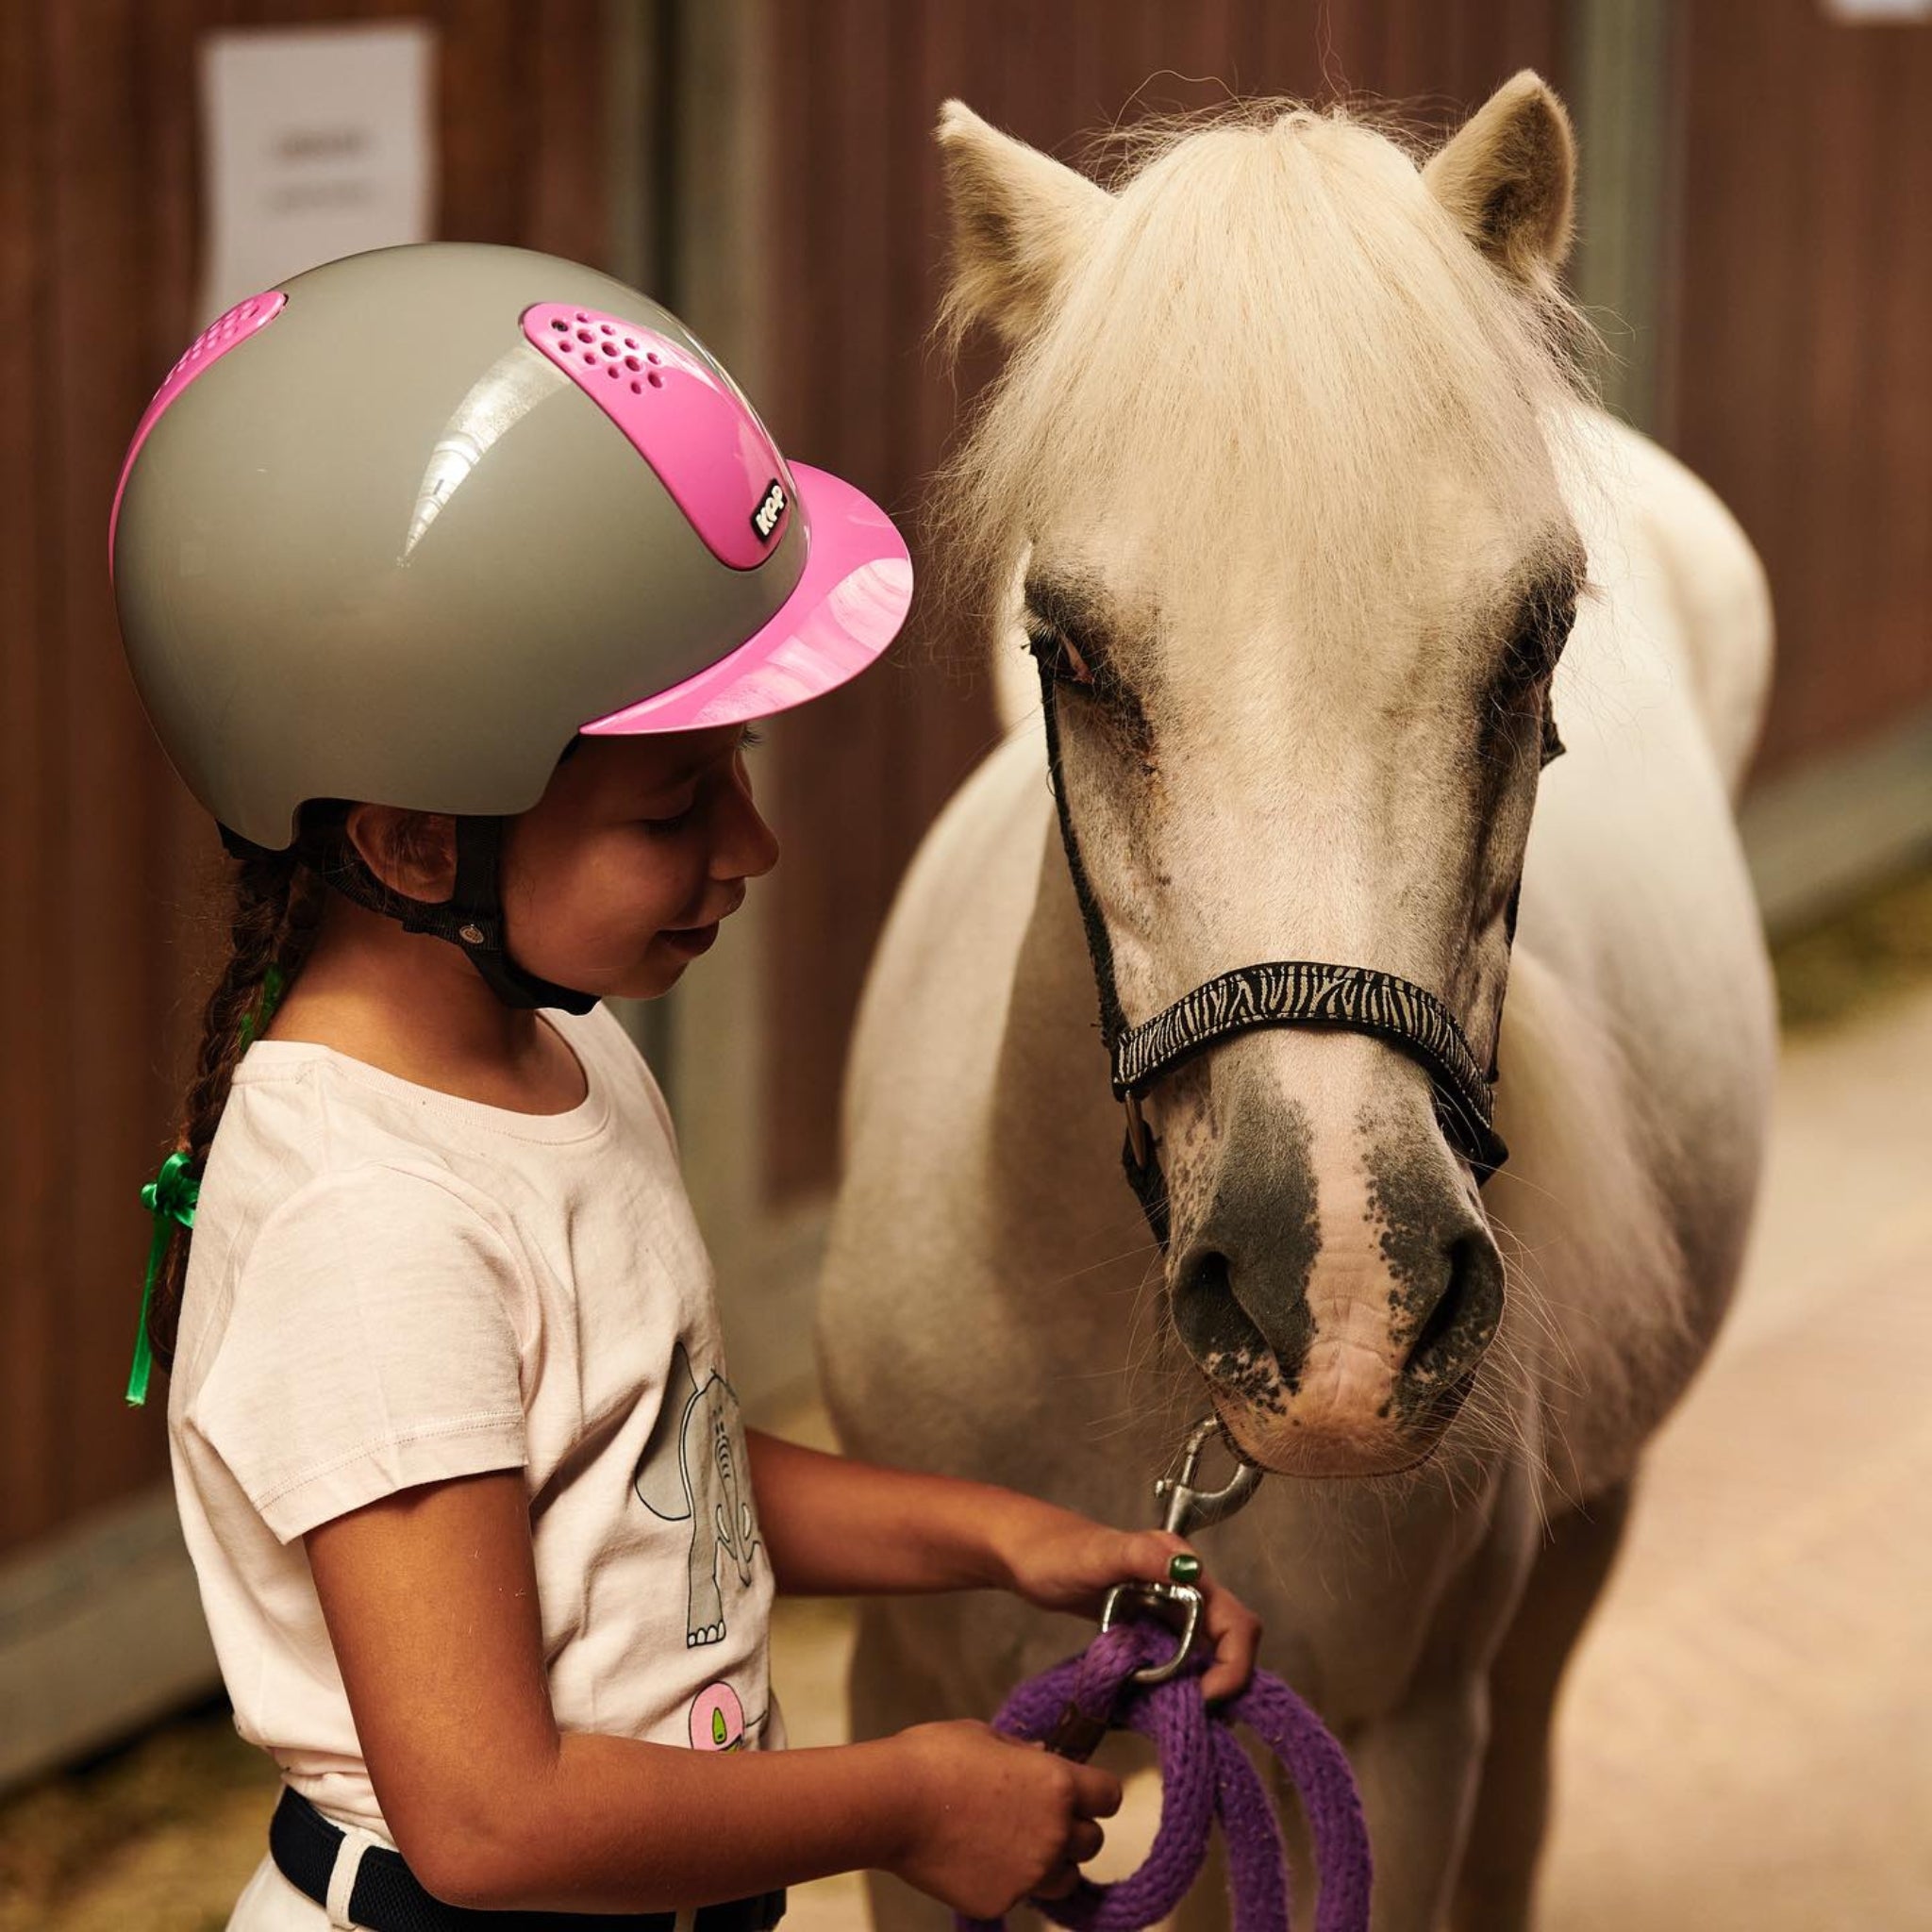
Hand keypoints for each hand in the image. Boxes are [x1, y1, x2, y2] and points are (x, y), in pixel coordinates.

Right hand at [887, 1720, 1121, 1917]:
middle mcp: (1054, 1833)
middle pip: (1092, 1841)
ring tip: (1014, 1844)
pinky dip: (1009, 1881)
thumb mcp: (986, 1737)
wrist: (893, 1805)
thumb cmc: (937, 1757)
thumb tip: (1045, 1759)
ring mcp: (1030, 1873)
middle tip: (1040, 1817)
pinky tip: (978, 1860)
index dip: (1097, 1792)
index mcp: (1057, 1783)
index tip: (1083, 1790)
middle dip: (1073, 1828)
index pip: (1110, 1795)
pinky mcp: (1002, 1902)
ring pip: (1065, 1877)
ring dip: (1052, 1863)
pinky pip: (1021, 1895)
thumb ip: (1025, 1754)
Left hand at [997, 1508, 1262, 1701]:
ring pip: (1209, 1654)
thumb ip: (1141, 1556)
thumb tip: (1191, 1567)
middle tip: (1192, 1715)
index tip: (1203, 1697)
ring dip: (1203, 1686)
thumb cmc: (1056, 1550)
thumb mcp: (1097, 1555)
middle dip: (1225, 1682)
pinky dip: (1179, 1682)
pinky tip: (1157, 1700)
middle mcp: (1185, 1587)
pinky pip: (1181, 1658)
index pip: (1236, 1623)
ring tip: (1176, 1715)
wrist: (1026, 1553)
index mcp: (1182, 1568)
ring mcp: (1168, 1609)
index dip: (1232, 1665)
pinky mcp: (1150, 1625)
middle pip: (1231, 1642)